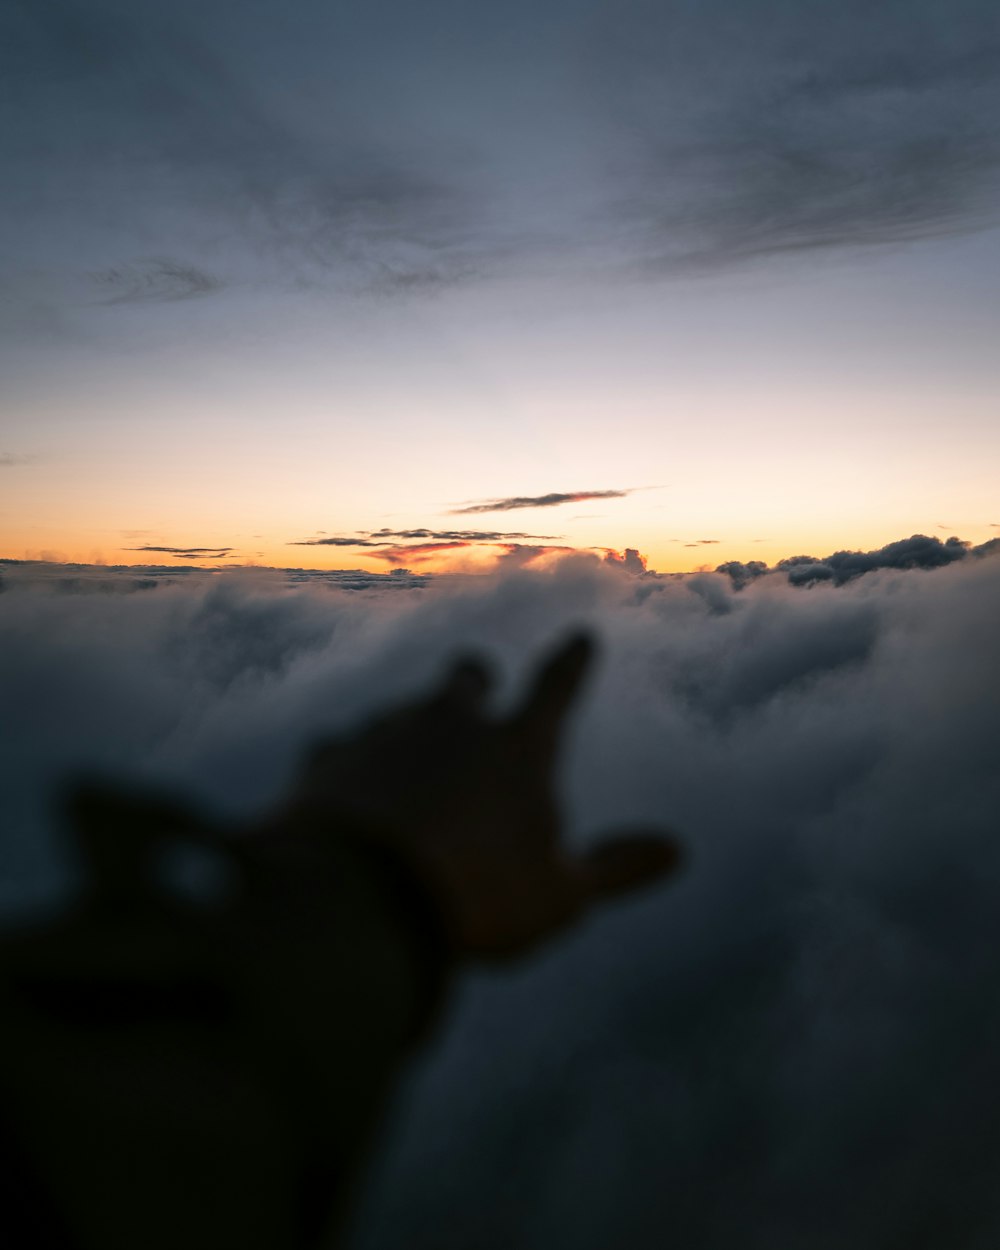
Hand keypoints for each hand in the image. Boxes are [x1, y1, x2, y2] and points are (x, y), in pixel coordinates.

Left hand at [277, 634, 681, 957]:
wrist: (355, 899)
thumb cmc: (476, 898)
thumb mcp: (561, 896)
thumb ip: (614, 869)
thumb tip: (676, 851)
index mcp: (518, 748)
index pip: (556, 690)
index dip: (572, 664)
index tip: (580, 637)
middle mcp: (451, 722)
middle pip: (465, 679)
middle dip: (473, 680)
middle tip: (475, 684)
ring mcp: (384, 732)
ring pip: (400, 712)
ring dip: (407, 732)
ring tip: (405, 772)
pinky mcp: (327, 757)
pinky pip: (340, 747)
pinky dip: (348, 766)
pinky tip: (342, 792)